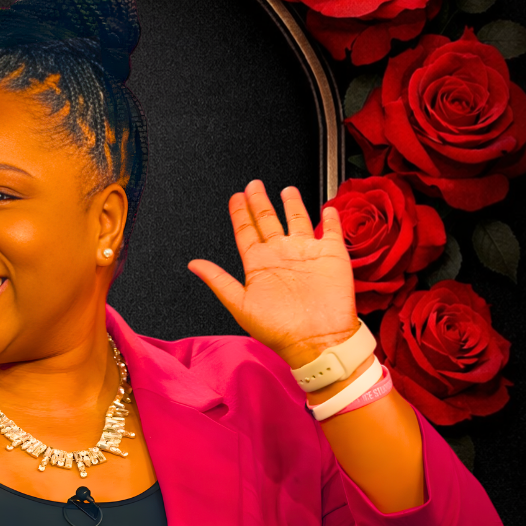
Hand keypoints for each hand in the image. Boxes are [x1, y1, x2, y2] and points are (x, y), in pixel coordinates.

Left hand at [188, 181, 357, 368]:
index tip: (235, 197)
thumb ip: (219, 281)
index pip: (246, 232)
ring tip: (286, 190)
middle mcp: (281, 256)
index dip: (240, 214)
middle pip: (268, 221)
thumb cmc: (279, 330)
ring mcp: (306, 254)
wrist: (317, 340)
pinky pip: (331, 231)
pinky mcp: (331, 255)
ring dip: (292, 205)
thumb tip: (194, 264)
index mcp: (259, 265)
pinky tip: (328, 209)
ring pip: (298, 221)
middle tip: (253, 185)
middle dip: (260, 202)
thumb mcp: (241, 305)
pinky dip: (331, 218)